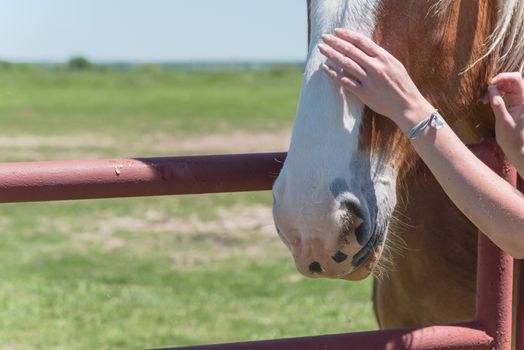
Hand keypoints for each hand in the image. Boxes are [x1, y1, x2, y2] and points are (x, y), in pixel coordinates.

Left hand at [318, 29, 433, 131]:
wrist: (407, 105)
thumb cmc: (401, 84)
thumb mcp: (394, 64)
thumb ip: (379, 56)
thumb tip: (363, 48)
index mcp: (384, 57)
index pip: (362, 42)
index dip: (348, 35)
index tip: (337, 31)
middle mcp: (375, 67)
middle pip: (351, 51)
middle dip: (335, 42)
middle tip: (324, 37)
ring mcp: (368, 80)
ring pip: (345, 64)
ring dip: (331, 55)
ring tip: (322, 49)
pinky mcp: (363, 93)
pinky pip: (345, 81)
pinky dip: (333, 74)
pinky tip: (325, 68)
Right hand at [488, 72, 523, 165]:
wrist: (517, 148)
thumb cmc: (511, 138)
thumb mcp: (503, 121)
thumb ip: (498, 104)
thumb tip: (491, 89)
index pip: (516, 79)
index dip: (503, 77)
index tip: (490, 84)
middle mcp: (523, 98)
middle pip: (512, 80)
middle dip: (498, 83)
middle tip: (486, 93)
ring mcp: (519, 101)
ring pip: (508, 86)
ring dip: (496, 89)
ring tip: (485, 98)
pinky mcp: (515, 105)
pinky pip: (506, 94)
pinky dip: (496, 95)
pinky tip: (488, 101)